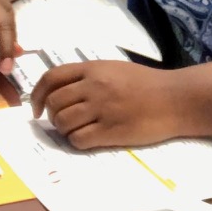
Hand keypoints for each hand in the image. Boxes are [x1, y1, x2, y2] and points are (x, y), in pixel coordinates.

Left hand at [30, 60, 182, 148]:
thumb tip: (61, 92)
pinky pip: (79, 140)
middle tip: (61, 121)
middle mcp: (94, 87)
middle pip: (55, 103)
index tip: (36, 107)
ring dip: (64, 130)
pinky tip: (88, 138)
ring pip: (63, 123)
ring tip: (76, 130)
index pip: (52, 78)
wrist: (175, 98)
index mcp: (93, 69)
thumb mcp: (115, 69)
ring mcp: (102, 109)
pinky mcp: (111, 131)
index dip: (37, 94)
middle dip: (52, 116)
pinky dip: (77, 141)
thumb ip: (89, 77)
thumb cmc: (147, 83)